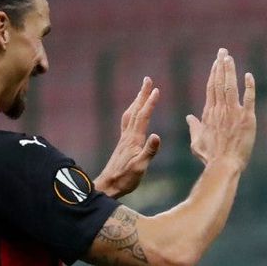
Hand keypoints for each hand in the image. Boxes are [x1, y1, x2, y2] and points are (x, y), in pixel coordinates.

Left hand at [95, 77, 160, 197]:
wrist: (109, 185)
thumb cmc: (126, 178)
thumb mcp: (140, 167)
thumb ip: (149, 151)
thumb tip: (157, 135)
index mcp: (134, 139)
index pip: (143, 117)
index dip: (150, 103)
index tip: (156, 89)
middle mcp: (128, 136)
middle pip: (136, 110)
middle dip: (142, 94)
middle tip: (147, 80)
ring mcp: (124, 139)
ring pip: (131, 115)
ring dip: (137, 102)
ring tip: (142, 92)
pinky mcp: (123, 144)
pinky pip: (128, 122)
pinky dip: (132, 113)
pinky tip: (133, 114)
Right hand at [185, 48, 255, 170]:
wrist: (224, 165)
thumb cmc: (210, 156)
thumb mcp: (197, 142)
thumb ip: (194, 127)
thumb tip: (188, 118)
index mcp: (209, 114)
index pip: (211, 88)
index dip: (213, 73)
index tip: (216, 62)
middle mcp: (220, 110)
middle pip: (219, 83)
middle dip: (221, 65)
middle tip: (223, 52)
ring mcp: (233, 113)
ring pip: (230, 86)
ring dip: (230, 70)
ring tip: (229, 57)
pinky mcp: (247, 118)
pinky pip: (248, 98)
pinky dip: (248, 86)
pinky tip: (248, 75)